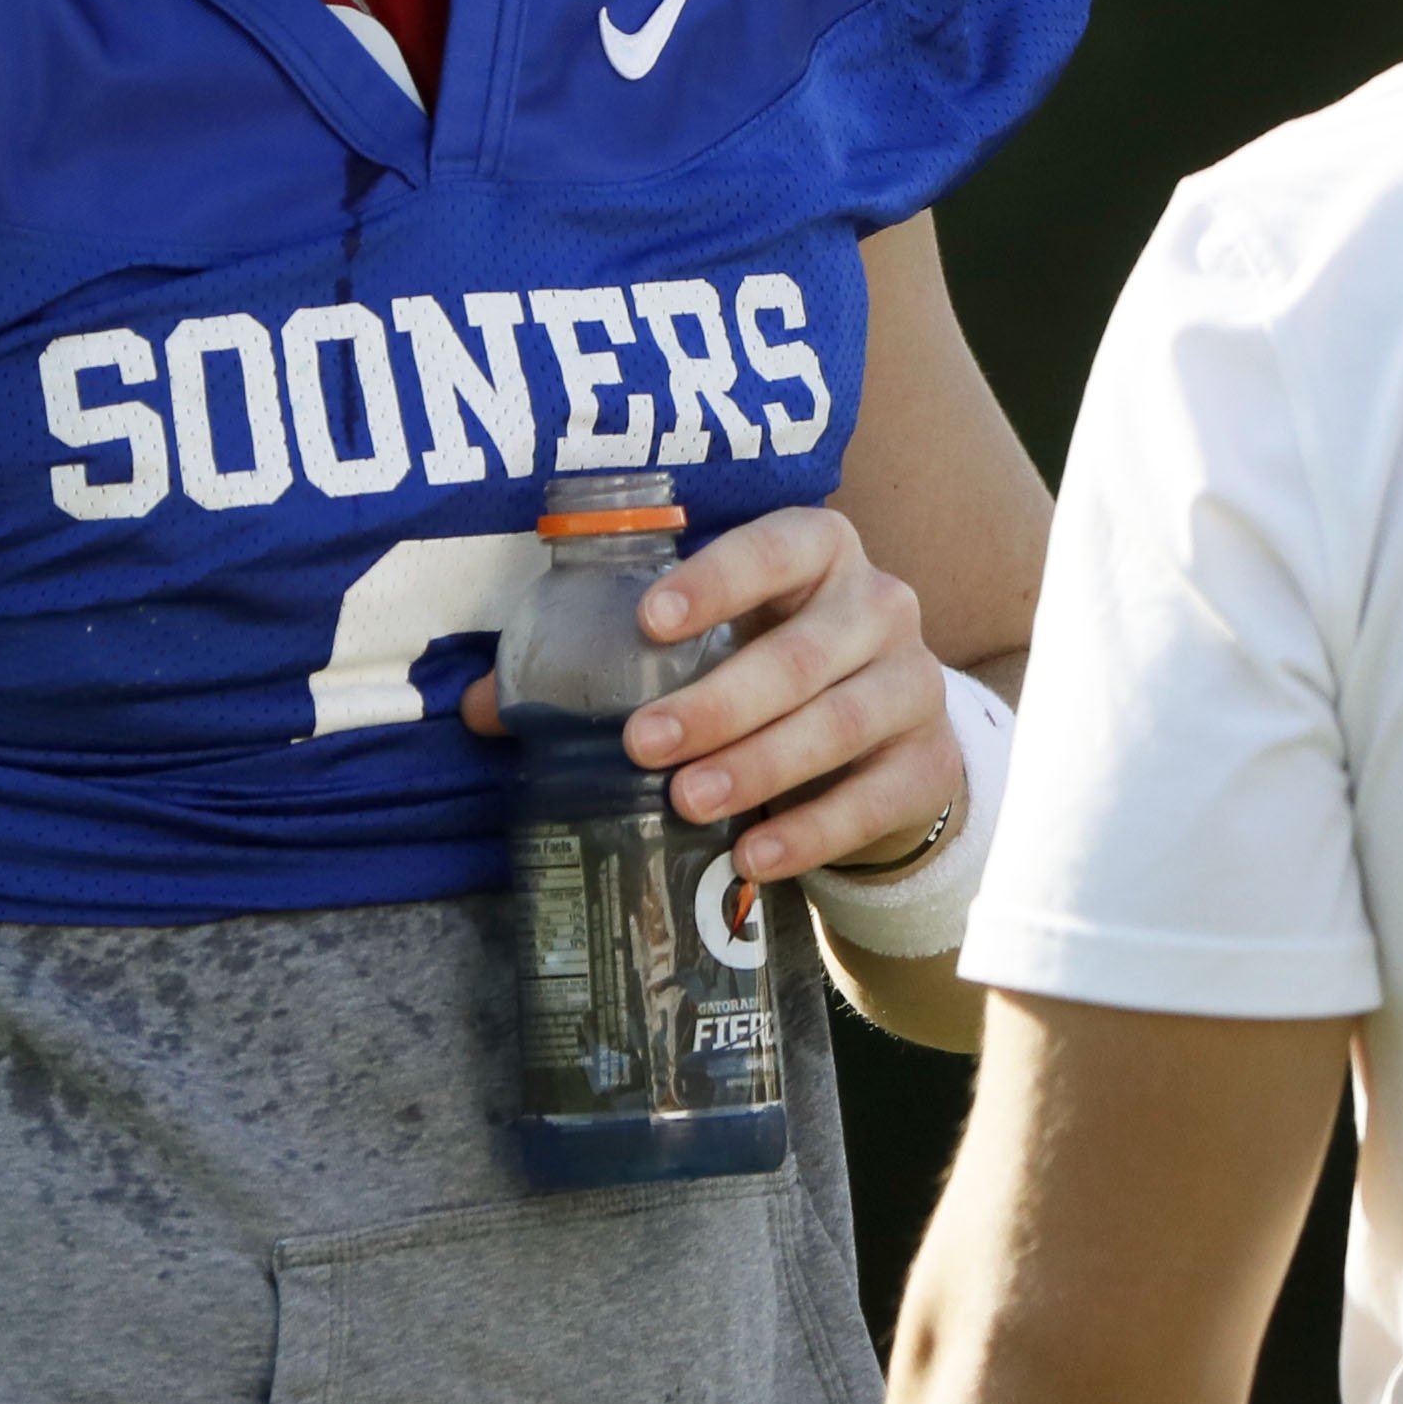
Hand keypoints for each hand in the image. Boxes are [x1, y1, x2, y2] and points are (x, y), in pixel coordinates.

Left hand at [460, 504, 960, 880]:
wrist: (881, 735)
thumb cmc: (764, 666)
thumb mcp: (703, 647)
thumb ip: (597, 662)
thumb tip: (473, 706)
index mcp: (816, 552)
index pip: (777, 546)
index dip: (719, 579)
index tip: (651, 620)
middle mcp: (878, 606)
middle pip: (803, 652)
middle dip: (720, 700)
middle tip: (644, 743)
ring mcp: (913, 685)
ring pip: (840, 722)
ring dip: (759, 765)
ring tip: (687, 801)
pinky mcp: (929, 764)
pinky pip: (874, 798)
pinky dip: (810, 832)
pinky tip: (752, 857)